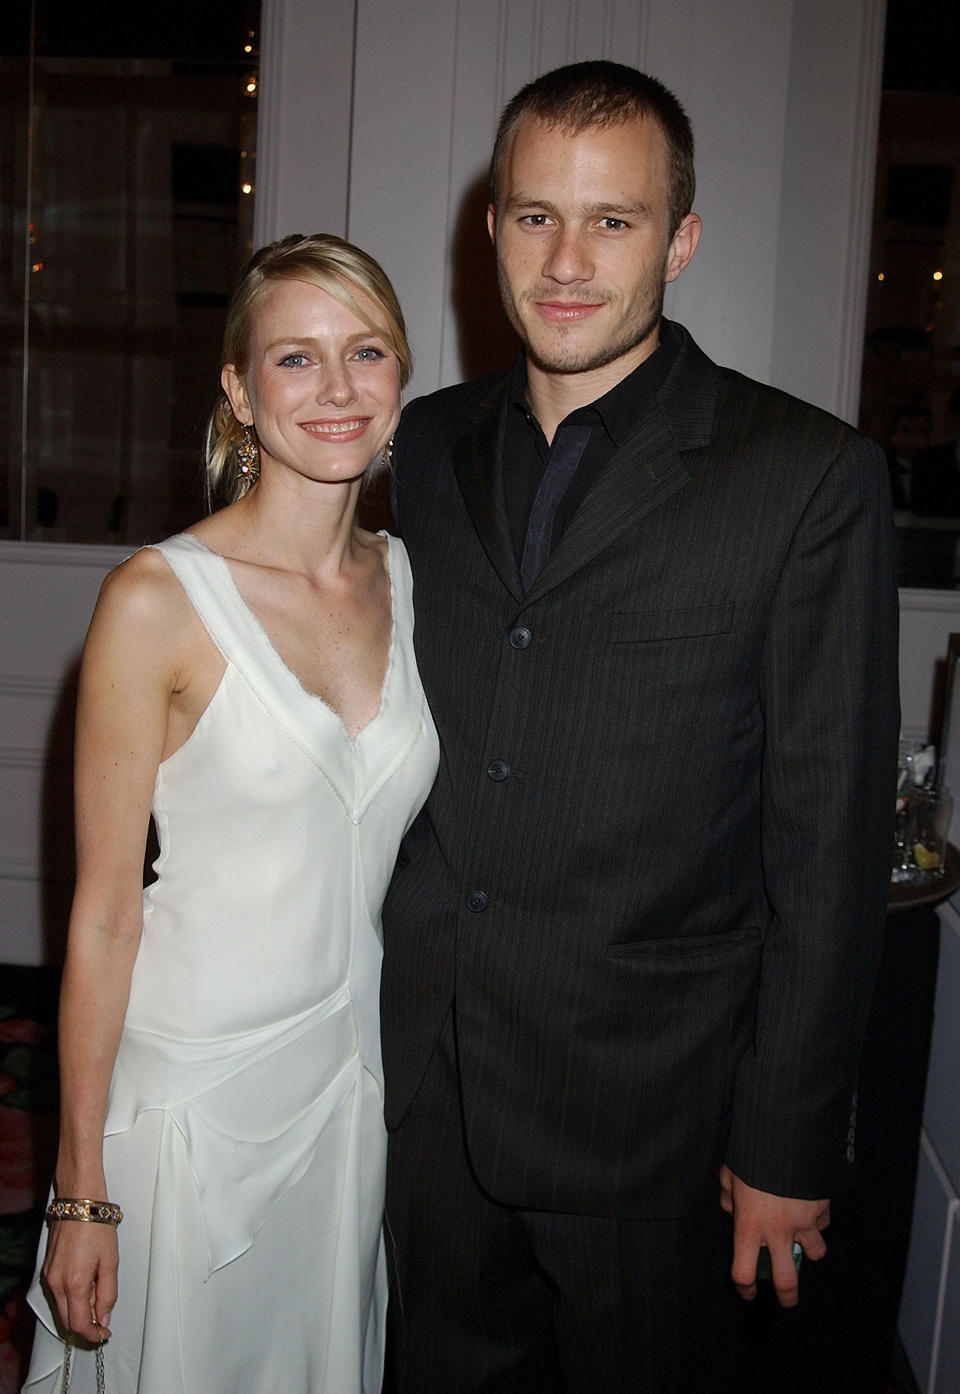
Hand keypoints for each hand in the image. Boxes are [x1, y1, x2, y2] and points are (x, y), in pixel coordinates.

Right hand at [42, 1219, 117, 1342]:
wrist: (79, 1203)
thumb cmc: (97, 1227)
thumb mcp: (111, 1261)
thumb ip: (108, 1294)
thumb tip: (104, 1318)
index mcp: (74, 1283)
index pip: (79, 1324)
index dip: (94, 1334)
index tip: (105, 1334)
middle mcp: (56, 1284)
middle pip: (68, 1321)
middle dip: (85, 1327)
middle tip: (103, 1325)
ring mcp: (49, 1277)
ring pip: (61, 1309)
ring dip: (78, 1314)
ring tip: (97, 1304)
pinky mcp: (47, 1270)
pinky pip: (57, 1295)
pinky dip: (71, 1300)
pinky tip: (85, 1291)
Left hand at [719, 1164, 828, 1307]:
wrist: (783, 1135)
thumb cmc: (750, 1154)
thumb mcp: (730, 1173)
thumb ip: (727, 1194)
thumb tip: (730, 1207)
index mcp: (748, 1225)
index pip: (744, 1272)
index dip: (745, 1289)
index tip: (748, 1292)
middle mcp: (776, 1231)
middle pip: (786, 1281)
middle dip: (787, 1296)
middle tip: (786, 1298)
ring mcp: (803, 1222)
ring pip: (814, 1254)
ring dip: (810, 1249)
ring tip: (803, 1239)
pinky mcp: (821, 1208)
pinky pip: (823, 1223)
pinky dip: (818, 1220)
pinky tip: (810, 1206)